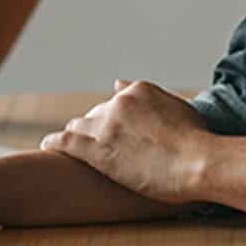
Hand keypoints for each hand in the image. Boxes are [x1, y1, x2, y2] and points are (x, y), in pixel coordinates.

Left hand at [38, 79, 210, 203]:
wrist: (198, 162)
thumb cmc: (197, 141)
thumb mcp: (177, 107)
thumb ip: (150, 96)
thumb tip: (118, 82)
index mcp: (139, 90)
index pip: (116, 100)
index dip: (113, 117)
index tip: (114, 129)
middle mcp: (119, 102)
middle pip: (96, 113)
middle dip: (96, 128)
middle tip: (99, 145)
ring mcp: (106, 124)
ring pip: (79, 125)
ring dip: (76, 135)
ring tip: (70, 146)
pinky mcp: (97, 149)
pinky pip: (66, 141)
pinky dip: (55, 142)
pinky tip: (47, 146)